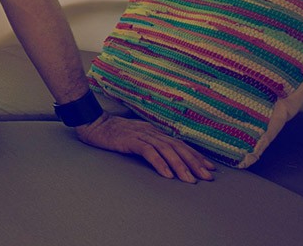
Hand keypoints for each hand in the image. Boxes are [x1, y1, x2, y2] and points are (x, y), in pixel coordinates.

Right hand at [75, 114, 215, 182]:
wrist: (93, 123)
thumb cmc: (113, 132)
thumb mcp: (137, 136)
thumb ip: (151, 144)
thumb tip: (168, 157)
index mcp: (154, 131)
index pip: (180, 144)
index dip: (196, 156)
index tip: (209, 168)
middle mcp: (151, 132)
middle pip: (177, 147)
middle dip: (194, 162)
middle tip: (206, 177)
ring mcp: (141, 135)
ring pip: (166, 150)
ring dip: (179, 166)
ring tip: (189, 179)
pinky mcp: (130, 140)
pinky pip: (148, 152)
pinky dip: (159, 163)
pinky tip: (167, 174)